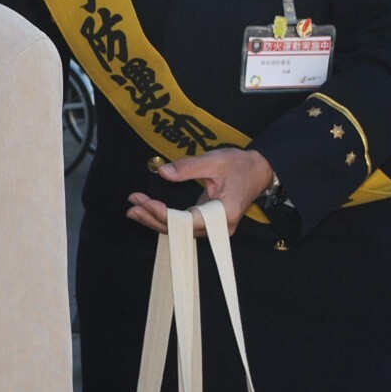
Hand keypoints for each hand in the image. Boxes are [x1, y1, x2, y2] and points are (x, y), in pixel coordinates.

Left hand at [126, 148, 273, 236]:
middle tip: (132, 206)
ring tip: (133, 208)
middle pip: (181, 230)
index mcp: (225, 213)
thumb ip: (188, 167)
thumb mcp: (215, 161)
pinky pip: (182, 225)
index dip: (166, 216)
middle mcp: (219, 227)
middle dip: (154, 218)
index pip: (189, 221)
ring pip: (179, 231)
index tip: (147, 203)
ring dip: (155, 219)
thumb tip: (163, 172)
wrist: (259, 171)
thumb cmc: (240, 165)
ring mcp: (213, 228)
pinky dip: (164, 218)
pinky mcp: (206, 223)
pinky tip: (147, 210)